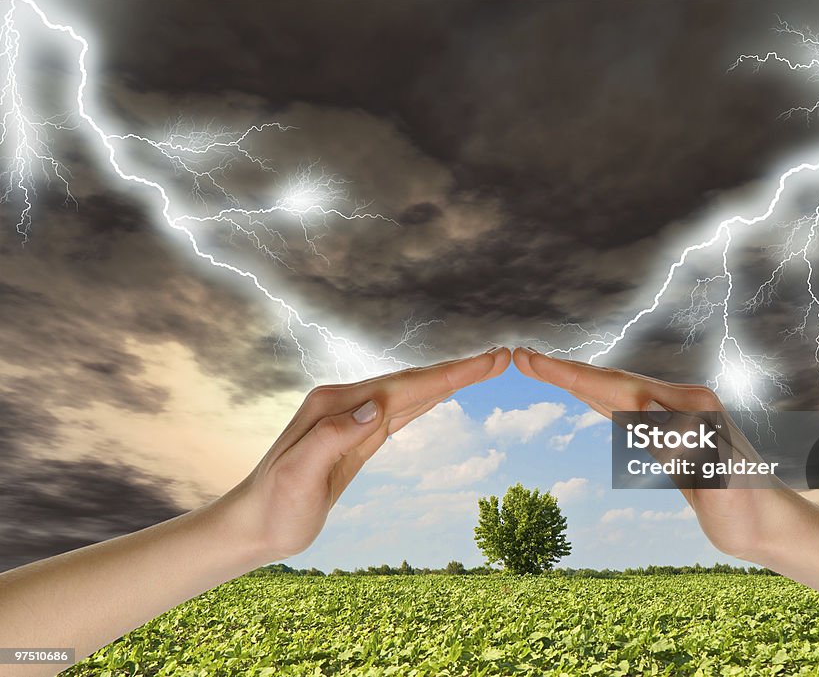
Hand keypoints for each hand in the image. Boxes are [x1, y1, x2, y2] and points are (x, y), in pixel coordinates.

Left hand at [219, 347, 510, 562]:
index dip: (449, 374)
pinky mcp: (355, 435)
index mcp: (335, 406)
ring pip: (410, 392)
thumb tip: (376, 407)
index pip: (403, 386)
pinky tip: (443, 391)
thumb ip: (334, 436)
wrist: (252, 526)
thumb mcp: (299, 474)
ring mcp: (350, 416)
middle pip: (412, 380)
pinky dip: (427, 398)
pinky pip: (400, 411)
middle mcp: (344, 402)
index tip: (487, 362)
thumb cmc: (274, 506)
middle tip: (500, 357)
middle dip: (458, 368)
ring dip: (448, 379)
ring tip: (484, 367)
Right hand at [512, 347, 803, 563]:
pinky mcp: (674, 433)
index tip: (534, 360)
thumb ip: (682, 441)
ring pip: (616, 392)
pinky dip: (599, 398)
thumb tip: (641, 406)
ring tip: (541, 367)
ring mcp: (678, 416)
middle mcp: (682, 404)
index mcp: (687, 410)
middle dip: (566, 370)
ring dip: (578, 380)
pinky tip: (585, 395)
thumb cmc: (746, 509)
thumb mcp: (716, 480)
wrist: (771, 525)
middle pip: (612, 382)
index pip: (617, 389)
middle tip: (523, 357)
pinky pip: (627, 409)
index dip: (572, 375)